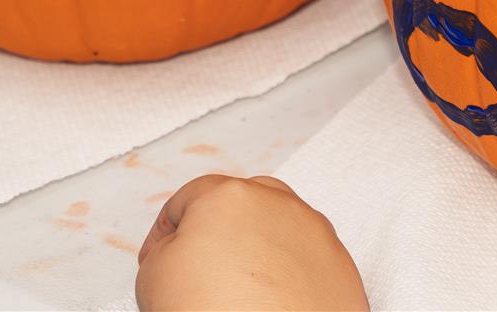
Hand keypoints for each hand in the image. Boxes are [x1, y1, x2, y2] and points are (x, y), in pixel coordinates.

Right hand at [135, 175, 367, 311]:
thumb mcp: (154, 276)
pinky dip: (289, 280)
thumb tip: (177, 250)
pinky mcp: (342, 269)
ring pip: (278, 232)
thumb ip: (164, 248)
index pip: (188, 201)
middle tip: (199, 270)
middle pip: (238, 208)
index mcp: (229, 195)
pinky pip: (306, 264)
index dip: (165, 233)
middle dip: (217, 234)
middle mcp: (279, 206)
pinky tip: (272, 305)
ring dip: (257, 254)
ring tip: (239, 294)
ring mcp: (317, 236)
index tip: (160, 257)